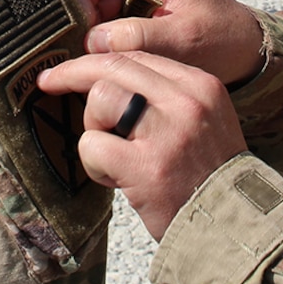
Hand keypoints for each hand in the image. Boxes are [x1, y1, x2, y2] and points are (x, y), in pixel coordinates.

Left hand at [38, 50, 246, 239]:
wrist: (233, 227)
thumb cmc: (209, 175)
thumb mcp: (203, 120)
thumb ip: (166, 97)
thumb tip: (107, 79)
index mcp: (201, 85)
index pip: (138, 55)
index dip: (98, 59)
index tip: (71, 66)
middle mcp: (186, 101)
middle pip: (114, 66)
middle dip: (73, 73)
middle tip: (49, 82)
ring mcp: (167, 133)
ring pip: (100, 99)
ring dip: (93, 126)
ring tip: (112, 153)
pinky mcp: (146, 167)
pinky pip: (93, 145)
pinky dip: (94, 164)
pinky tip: (114, 179)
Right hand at [73, 0, 264, 85]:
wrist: (249, 56)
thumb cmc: (225, 39)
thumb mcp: (185, 38)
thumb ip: (139, 36)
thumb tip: (93, 40)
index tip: (77, 30)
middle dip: (82, 21)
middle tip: (76, 53)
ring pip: (96, 13)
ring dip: (90, 37)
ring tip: (85, 63)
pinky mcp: (138, 20)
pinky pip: (108, 29)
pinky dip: (102, 46)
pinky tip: (99, 65)